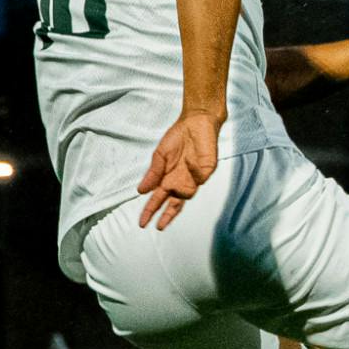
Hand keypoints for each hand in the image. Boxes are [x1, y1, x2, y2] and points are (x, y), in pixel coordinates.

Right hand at [137, 110, 220, 229]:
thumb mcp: (160, 155)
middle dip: (167, 214)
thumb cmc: (178, 137)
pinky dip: (193, 173)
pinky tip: (187, 163)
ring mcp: (196, 176)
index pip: (159, 199)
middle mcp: (182, 181)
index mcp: (169, 178)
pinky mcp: (208, 168)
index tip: (142, 222)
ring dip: (179, 197)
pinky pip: (200, 176)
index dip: (151, 210)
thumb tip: (141, 191)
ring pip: (188, 194)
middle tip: (159, 226)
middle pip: (175, 203)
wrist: (196, 121)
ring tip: (169, 197)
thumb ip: (153, 174)